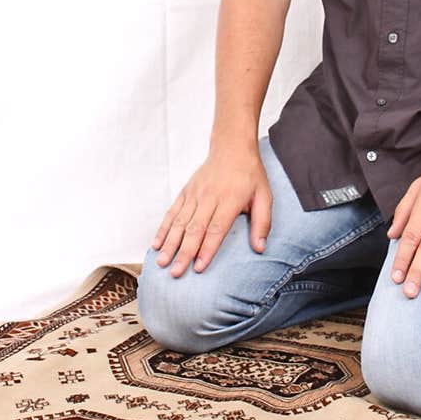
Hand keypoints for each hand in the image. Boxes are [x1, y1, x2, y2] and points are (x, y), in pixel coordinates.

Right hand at [150, 141, 271, 277]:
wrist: (232, 147)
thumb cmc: (250, 174)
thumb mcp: (264, 196)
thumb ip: (263, 223)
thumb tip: (260, 248)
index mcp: (229, 200)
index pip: (216, 228)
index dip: (207, 249)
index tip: (198, 268)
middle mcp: (209, 197)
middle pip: (194, 229)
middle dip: (184, 252)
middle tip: (175, 272)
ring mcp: (194, 194)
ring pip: (179, 222)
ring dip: (169, 243)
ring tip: (161, 262)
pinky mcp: (186, 191)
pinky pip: (172, 212)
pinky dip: (163, 228)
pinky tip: (156, 243)